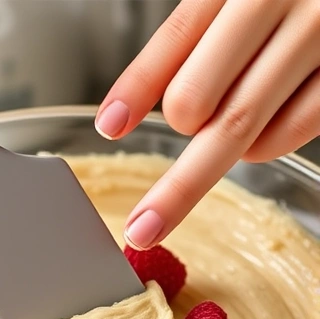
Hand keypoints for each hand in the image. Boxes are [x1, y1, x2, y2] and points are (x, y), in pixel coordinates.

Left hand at [96, 0, 319, 249]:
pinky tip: (251, 144)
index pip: (177, 36)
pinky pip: (294, 129)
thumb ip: (196, 38)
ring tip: (196, 167)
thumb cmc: (287, 0)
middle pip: (198, 97)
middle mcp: (282, 0)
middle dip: (167, 162)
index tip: (109, 126)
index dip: (136, 86)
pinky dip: (260, 149)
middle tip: (148, 214)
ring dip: (208, 154)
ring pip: (240, 121)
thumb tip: (126, 110)